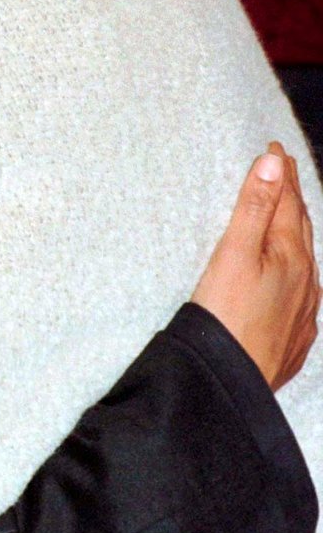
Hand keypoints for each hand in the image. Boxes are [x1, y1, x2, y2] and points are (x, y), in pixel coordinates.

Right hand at [191, 143, 320, 390]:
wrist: (230, 383)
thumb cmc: (225, 316)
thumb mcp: (234, 253)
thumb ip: (254, 207)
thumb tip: (272, 163)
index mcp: (290, 256)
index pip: (288, 202)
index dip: (281, 172)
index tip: (275, 148)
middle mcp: (306, 282)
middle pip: (301, 227)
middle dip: (292, 196)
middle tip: (282, 172)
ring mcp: (303, 310)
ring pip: (306, 260)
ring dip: (296, 230)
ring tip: (289, 215)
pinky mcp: (295, 335)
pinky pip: (304, 290)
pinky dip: (297, 268)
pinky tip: (293, 276)